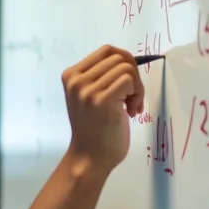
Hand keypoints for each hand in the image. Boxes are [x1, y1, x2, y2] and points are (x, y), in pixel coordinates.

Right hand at [61, 45, 144, 169]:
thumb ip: (100, 76)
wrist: (90, 158)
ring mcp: (87, 90)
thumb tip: (126, 59)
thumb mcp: (88, 96)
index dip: (125, 62)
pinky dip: (138, 94)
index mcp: (71, 75)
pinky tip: (131, 110)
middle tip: (131, 98)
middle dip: (133, 75)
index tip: (127, 84)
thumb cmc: (94, 129)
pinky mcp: (102, 100)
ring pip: (126, 68)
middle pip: (119, 57)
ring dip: (137, 87)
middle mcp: (76, 80)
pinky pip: (129, 80)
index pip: (107, 50)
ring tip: (130, 106)